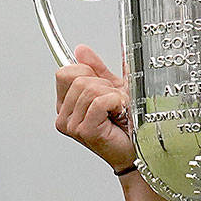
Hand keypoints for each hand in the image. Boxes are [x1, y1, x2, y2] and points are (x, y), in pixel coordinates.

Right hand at [54, 44, 135, 171]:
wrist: (137, 150)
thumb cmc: (126, 125)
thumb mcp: (111, 89)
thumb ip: (97, 69)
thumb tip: (81, 50)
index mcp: (65, 103)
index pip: (64, 72)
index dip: (88, 72)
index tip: (103, 87)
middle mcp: (63, 115)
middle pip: (79, 78)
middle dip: (104, 85)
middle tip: (114, 103)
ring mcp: (71, 125)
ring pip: (90, 89)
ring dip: (113, 96)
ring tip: (118, 110)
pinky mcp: (84, 130)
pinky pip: (99, 101)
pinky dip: (116, 103)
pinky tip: (120, 114)